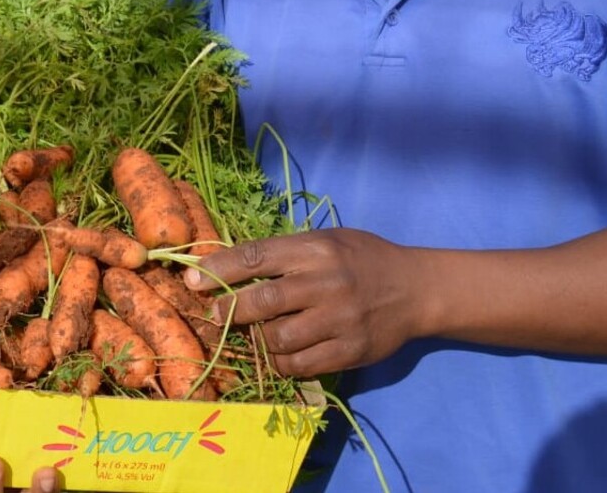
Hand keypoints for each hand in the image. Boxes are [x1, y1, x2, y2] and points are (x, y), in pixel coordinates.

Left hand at [184, 228, 423, 377]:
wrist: (415, 289)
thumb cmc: (362, 259)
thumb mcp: (325, 241)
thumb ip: (284, 253)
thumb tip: (225, 265)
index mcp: (316, 249)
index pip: (256, 256)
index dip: (219, 269)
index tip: (191, 279)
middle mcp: (326, 282)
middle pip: (262, 300)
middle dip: (229, 310)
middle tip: (214, 314)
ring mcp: (340, 319)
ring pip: (278, 338)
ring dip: (257, 339)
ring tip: (252, 335)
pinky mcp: (350, 351)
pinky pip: (300, 364)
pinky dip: (281, 362)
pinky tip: (277, 353)